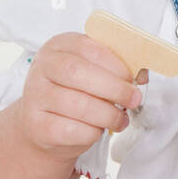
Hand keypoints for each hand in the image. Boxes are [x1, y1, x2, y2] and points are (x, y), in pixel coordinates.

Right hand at [17, 33, 144, 158]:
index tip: (133, 79)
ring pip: (79, 105)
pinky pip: (73, 130)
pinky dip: (94, 132)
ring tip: (120, 119)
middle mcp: (41, 68)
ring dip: (109, 114)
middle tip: (134, 100)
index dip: (116, 64)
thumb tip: (141, 75)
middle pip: (78, 73)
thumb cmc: (74, 93)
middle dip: (114, 88)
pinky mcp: (37, 125)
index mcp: (58, 47)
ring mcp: (36, 97)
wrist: (43, 124)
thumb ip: (115, 68)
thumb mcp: (92, 71)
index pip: (87, 48)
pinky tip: (98, 130)